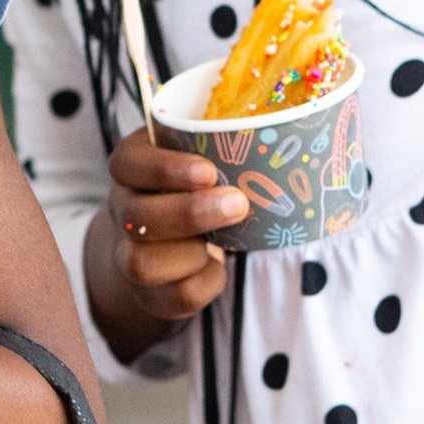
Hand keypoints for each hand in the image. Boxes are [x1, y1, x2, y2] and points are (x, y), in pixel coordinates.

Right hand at [81, 131, 244, 359]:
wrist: (168, 236)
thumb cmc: (197, 184)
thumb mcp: (202, 152)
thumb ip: (227, 142)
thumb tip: (300, 126)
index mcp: (133, 167)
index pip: (128, 164)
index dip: (164, 170)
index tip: (208, 172)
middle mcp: (124, 210)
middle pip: (137, 218)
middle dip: (190, 214)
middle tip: (238, 204)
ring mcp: (128, 254)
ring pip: (142, 264)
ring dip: (193, 254)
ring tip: (229, 242)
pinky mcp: (148, 293)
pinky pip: (172, 297)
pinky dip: (205, 284)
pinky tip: (220, 265)